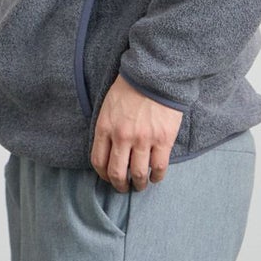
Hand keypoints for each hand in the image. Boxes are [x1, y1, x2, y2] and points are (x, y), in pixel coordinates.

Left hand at [90, 74, 182, 192]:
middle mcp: (122, 136)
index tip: (108, 177)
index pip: (98, 161)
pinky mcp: (163, 139)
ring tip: (141, 184)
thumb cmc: (130, 86)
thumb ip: (107, 127)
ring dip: (139, 184)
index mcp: (105, 126)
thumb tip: (109, 150)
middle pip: (116, 173)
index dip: (103, 174)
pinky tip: (155, 177)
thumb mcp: (109, 105)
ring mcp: (143, 139)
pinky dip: (156, 177)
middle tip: (124, 187)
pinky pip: (158, 167)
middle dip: (119, 185)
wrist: (155, 74)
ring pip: (138, 174)